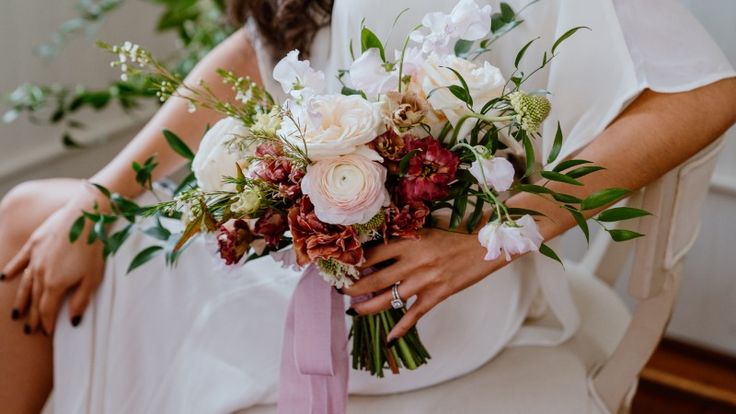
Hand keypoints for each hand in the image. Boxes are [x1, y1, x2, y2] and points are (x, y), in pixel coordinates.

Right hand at [3, 188, 105, 334]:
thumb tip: (73, 321)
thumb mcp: (93, 278)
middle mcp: (40, 273)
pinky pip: (20, 260)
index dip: (46, 323)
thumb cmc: (93, 248)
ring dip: (22, 299)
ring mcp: (35, 257)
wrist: (85, 217)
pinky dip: (12, 269)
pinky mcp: (35, 243)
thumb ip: (81, 300)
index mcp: (55, 284)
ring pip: (25, 283)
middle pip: (35, 299)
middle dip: (33, 316)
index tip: (46, 333)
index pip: (47, 310)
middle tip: (30, 329)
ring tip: (17, 313)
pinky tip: (4, 278)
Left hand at [342, 228, 504, 341]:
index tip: (340, 265)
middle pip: (372, 278)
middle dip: (351, 287)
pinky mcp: (438, 295)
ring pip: (387, 299)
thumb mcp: (426, 228)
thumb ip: (404, 237)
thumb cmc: (457, 231)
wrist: (488, 244)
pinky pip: (413, 315)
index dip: (352, 261)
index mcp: (408, 240)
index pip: (371, 253)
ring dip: (366, 307)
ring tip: (352, 311)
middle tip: (339, 289)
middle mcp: (413, 261)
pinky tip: (389, 338)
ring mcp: (424, 280)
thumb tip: (378, 245)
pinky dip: (400, 329)